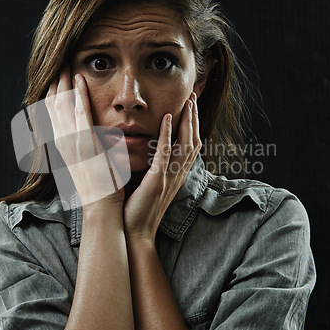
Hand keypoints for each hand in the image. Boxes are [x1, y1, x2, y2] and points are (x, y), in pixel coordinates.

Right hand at [45, 67, 123, 208]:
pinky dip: (78, 95)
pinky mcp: (85, 144)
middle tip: (57, 58)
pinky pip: (80, 113)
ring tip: (65, 60)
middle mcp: (62, 141)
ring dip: (64, 80)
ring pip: (63, 103)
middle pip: (53, 103)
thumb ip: (86, 145)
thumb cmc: (99, 187)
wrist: (100, 208)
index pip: (53, 112)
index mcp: (62, 145)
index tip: (57, 72)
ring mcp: (72, 142)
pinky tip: (80, 79)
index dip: (53, 90)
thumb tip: (91, 133)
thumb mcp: (87, 163)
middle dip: (55, 79)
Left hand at [123, 92, 200, 242]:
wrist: (135, 232)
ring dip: (187, 121)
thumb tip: (143, 148)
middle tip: (193, 97)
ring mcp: (169, 177)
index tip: (190, 107)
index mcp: (176, 175)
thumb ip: (151, 166)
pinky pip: (166, 154)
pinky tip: (167, 118)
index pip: (190, 145)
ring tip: (187, 102)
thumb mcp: (149, 184)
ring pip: (185, 144)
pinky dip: (168, 134)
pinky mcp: (157, 180)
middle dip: (194, 118)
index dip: (193, 125)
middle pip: (193, 140)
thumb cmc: (138, 209)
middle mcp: (177, 175)